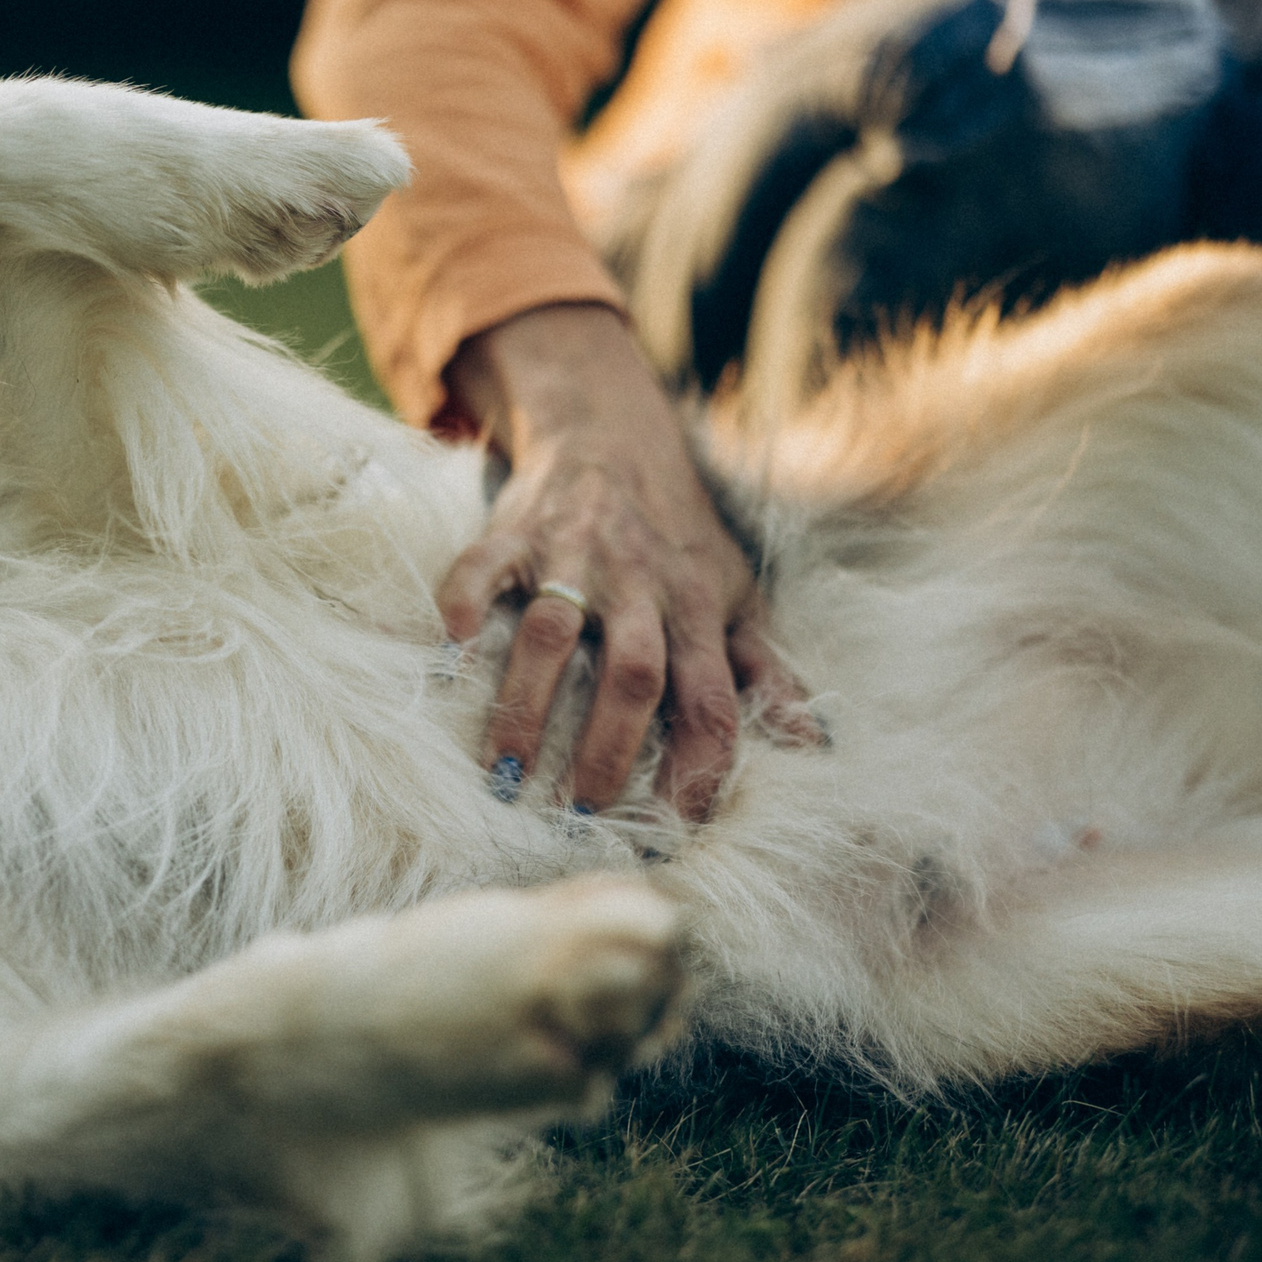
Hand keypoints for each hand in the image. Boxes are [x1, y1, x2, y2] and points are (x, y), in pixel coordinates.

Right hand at [438, 304, 811, 819]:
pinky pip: (484, 566)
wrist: (613, 433)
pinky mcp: (516, 530)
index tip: (676, 828)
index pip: (712, 701)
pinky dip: (463, 604)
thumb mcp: (733, 595)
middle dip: (609, 749)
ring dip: (527, 707)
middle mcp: (641, 585)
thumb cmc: (677, 534)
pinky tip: (450, 654)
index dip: (699, 769)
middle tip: (583, 813)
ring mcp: (574, 555)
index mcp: (697, 610)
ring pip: (553, 634)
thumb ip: (764, 671)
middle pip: (634, 674)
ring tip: (505, 773)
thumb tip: (812, 744)